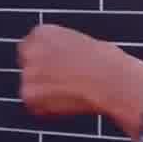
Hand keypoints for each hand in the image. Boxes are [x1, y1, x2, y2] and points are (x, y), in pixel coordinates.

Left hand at [18, 24, 142, 134]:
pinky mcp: (29, 94)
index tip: (56, 69)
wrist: (114, 82)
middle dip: (41, 76)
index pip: (30, 47)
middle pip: (27, 67)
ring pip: (30, 88)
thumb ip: (60, 49)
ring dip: (45, 93)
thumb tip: (57, 61)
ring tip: (72, 93)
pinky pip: (35, 106)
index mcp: (42, 32)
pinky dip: (48, 109)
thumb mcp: (80, 42)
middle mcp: (30, 49)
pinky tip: (68, 102)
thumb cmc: (108, 64)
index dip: (45, 61)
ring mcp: (27, 72)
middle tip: (64, 84)